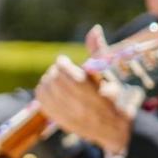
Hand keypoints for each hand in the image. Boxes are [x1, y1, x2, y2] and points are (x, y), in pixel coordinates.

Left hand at [35, 26, 134, 155]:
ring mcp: (70, 115)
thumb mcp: (108, 72)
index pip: (66, 72)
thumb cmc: (113, 96)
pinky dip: (42, 93)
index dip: (62, 64)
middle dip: (55, 72)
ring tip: (55, 80)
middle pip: (54, 80)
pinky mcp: (61, 121)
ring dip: (48, 81)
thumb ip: (98, 50)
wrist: (114, 129)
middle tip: (60, 71)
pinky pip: (42, 102)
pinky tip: (49, 89)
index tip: (64, 61)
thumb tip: (94, 28)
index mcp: (95, 91)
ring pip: (46, 91)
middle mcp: (81, 105)